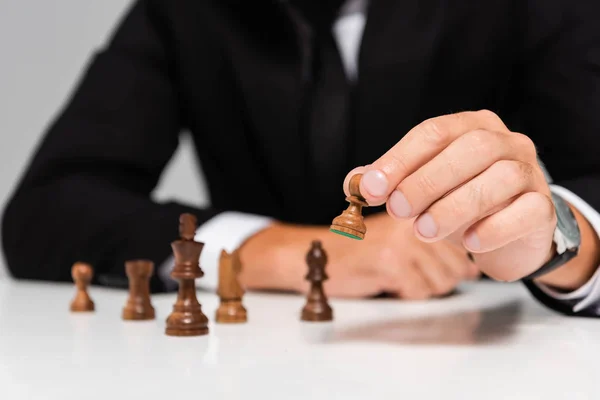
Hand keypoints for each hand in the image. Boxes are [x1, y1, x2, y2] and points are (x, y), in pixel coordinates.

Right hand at [237, 212, 478, 298]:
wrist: (315, 253)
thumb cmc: (361, 248)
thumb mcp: (402, 235)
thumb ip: (438, 242)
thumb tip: (473, 267)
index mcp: (421, 202)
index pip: (463, 238)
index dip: (455, 257)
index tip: (434, 259)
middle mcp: (416, 214)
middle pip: (459, 264)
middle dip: (439, 276)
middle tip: (409, 269)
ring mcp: (404, 237)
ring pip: (445, 280)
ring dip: (424, 286)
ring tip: (397, 273)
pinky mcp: (391, 261)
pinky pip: (421, 291)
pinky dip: (406, 293)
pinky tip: (387, 280)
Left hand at [345, 110, 556, 282]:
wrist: (512, 233)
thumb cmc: (463, 203)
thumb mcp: (424, 190)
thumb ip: (392, 183)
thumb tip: (353, 182)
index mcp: (473, 127)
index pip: (434, 132)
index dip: (399, 159)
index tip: (370, 187)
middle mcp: (506, 142)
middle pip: (470, 148)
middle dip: (427, 180)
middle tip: (397, 210)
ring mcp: (530, 172)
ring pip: (500, 178)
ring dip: (455, 206)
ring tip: (424, 230)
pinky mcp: (543, 208)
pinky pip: (524, 212)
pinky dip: (492, 228)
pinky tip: (468, 242)